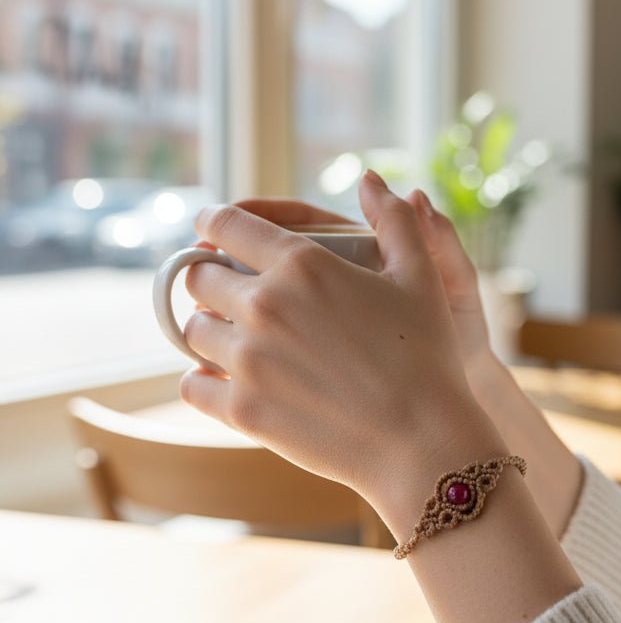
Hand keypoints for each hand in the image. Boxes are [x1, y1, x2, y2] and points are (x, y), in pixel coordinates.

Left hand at [180, 173, 501, 529]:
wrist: (422, 443)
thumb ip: (394, 220)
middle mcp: (265, 306)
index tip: (211, 234)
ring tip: (230, 341)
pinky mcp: (243, 411)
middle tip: (226, 293)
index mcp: (302, 264)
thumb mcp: (421, 277)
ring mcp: (249, 361)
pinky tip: (221, 382)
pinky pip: (192, 387)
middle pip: (198, 277)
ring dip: (208, 331)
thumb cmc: (427, 357)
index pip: (226, 224)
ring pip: (193, 331)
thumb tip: (372, 179)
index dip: (213, 224)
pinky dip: (201, 382)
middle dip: (209, 279)